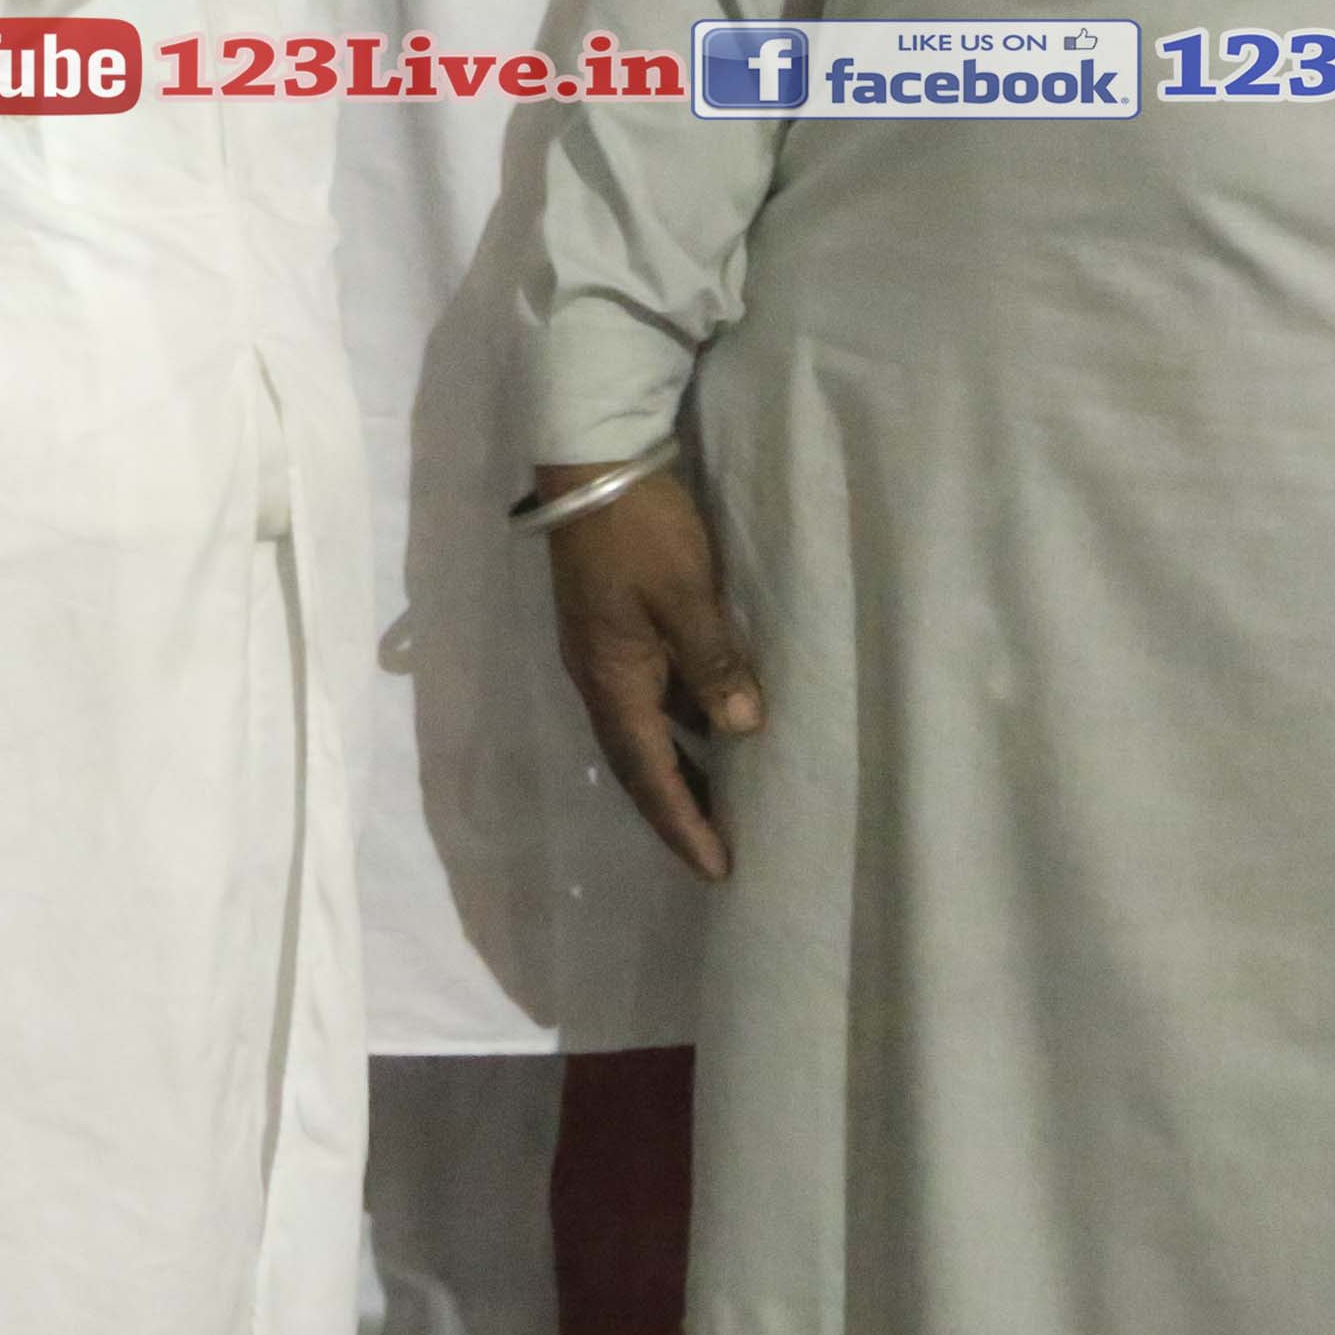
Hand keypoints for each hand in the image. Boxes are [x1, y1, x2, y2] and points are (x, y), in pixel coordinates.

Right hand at [545, 458, 760, 881]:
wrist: (591, 464)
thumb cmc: (639, 531)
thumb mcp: (685, 596)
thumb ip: (714, 664)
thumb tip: (742, 731)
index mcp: (613, 680)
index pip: (651, 774)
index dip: (685, 823)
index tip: (718, 870)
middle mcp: (600, 678)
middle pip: (639, 763)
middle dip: (677, 810)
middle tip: (720, 852)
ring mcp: (603, 651)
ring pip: (643, 731)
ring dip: (678, 770)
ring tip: (723, 802)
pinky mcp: (614, 627)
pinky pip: (649, 698)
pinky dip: (679, 726)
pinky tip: (711, 726)